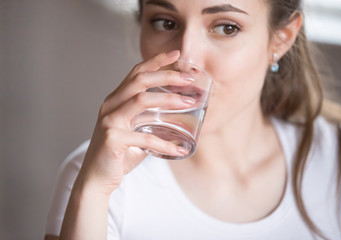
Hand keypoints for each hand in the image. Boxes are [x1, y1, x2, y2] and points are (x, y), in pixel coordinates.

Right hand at [77, 50, 194, 194]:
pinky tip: (180, 150)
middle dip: (166, 75)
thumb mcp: (133, 132)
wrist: (96, 180)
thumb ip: (147, 122)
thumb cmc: (118, 155)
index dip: (155, 61)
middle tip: (188, 77)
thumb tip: (176, 119)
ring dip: (168, 99)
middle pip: (140, 80)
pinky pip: (144, 138)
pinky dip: (164, 144)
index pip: (136, 73)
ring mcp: (110, 121)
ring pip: (141, 100)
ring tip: (189, 103)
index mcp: (116, 101)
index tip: (176, 54)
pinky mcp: (112, 139)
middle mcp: (110, 106)